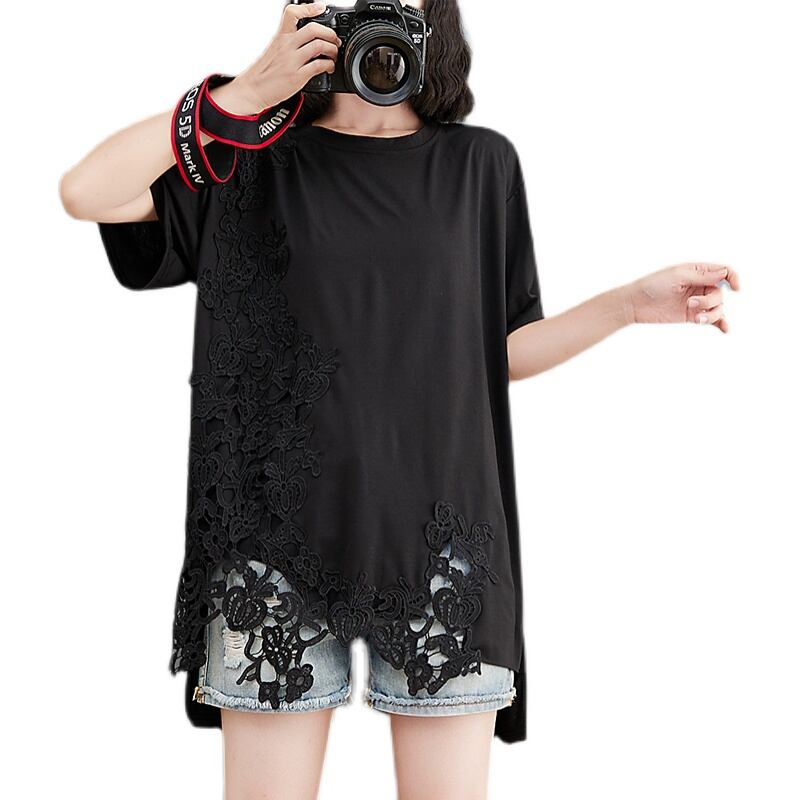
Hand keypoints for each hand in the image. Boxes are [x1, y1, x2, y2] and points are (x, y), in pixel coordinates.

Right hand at [219, 2, 340, 113]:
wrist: (252, 90)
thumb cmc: (264, 72)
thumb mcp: (274, 50)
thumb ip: (289, 42)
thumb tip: (306, 40)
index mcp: (281, 37)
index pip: (293, 13)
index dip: (309, 8)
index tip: (321, 8)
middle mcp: (287, 46)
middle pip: (313, 28)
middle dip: (330, 33)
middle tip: (335, 40)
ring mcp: (292, 61)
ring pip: (319, 45)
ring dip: (332, 49)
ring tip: (333, 55)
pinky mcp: (297, 76)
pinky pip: (319, 65)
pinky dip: (329, 65)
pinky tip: (329, 68)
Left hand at [622, 262, 740, 332]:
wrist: (635, 304)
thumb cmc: (652, 285)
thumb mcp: (677, 276)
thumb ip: (701, 276)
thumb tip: (723, 274)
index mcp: (697, 271)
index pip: (724, 271)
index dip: (733, 278)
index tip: (735, 288)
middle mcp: (700, 286)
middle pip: (720, 293)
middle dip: (710, 301)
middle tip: (692, 304)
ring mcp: (697, 301)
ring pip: (717, 308)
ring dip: (712, 315)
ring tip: (697, 319)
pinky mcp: (691, 315)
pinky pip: (712, 320)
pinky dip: (720, 324)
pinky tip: (725, 329)